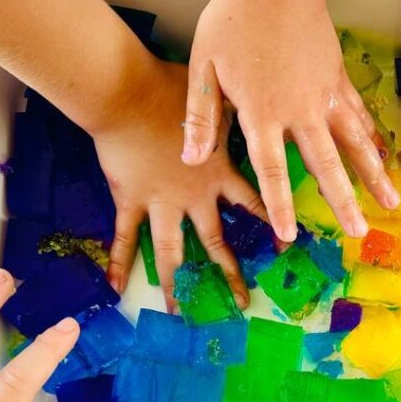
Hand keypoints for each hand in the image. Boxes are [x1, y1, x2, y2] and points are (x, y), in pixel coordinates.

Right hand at [93, 58, 267, 311]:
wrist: (127, 93)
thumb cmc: (172, 89)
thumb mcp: (219, 100)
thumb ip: (241, 112)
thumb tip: (268, 103)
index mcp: (218, 174)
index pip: (253, 205)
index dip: (270, 224)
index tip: (285, 248)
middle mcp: (194, 196)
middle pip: (216, 242)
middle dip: (229, 274)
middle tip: (240, 304)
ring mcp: (161, 202)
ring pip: (171, 251)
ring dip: (175, 283)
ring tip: (179, 312)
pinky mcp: (130, 199)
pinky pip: (125, 236)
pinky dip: (119, 261)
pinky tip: (115, 287)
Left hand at [181, 0, 397, 241]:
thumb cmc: (232, 21)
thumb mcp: (204, 68)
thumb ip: (202, 116)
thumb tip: (191, 158)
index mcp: (262, 112)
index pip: (272, 170)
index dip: (280, 205)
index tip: (289, 234)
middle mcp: (299, 110)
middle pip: (325, 166)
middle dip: (343, 202)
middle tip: (358, 232)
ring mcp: (324, 94)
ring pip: (355, 143)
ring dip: (373, 175)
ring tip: (392, 201)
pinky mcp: (337, 77)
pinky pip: (358, 114)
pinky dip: (371, 137)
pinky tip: (383, 155)